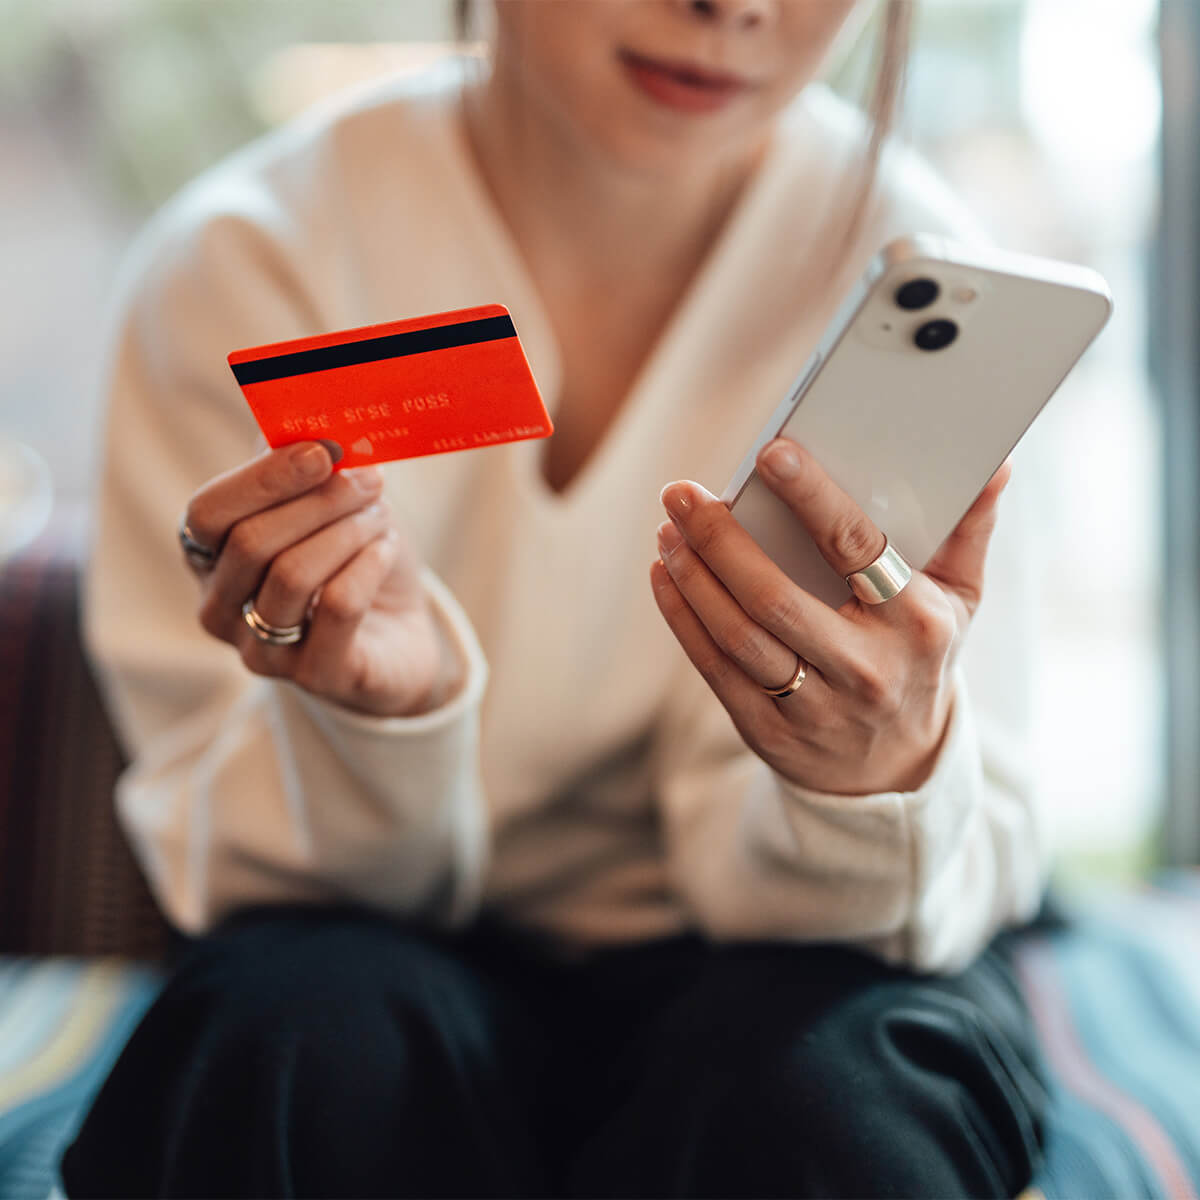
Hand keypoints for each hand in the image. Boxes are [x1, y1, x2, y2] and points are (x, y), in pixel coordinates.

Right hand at [182, 442, 460, 716]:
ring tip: (380, 516)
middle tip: (370, 479)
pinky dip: (368, 566)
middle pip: (252, 541)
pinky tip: (385, 551)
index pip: (207, 514)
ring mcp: (264, 651)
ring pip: (293, 573)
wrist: (399, 637)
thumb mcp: (327, 506)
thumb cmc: (352, 561)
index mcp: (209, 560)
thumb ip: (305, 462)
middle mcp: (221, 610)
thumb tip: (305, 410)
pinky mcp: (317, 677)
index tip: (322, 451)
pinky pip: (338, 608)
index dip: (263, 477)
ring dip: (347, 531)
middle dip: (319, 500)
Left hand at [650, 437, 1011, 795]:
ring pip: (739, 636)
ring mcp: (816, 707)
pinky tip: (666, 575)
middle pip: (776, 598)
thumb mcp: (959, 602)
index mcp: (918, 623)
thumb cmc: (920, 660)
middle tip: (682, 493)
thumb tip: (995, 465)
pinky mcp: (770, 733)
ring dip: (694, 578)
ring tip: (669, 529)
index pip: (859, 549)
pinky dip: (683, 619)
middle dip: (720, 539)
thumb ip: (967, 532)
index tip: (771, 453)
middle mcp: (867, 669)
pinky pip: (715, 670)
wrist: (894, 769)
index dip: (812, 498)